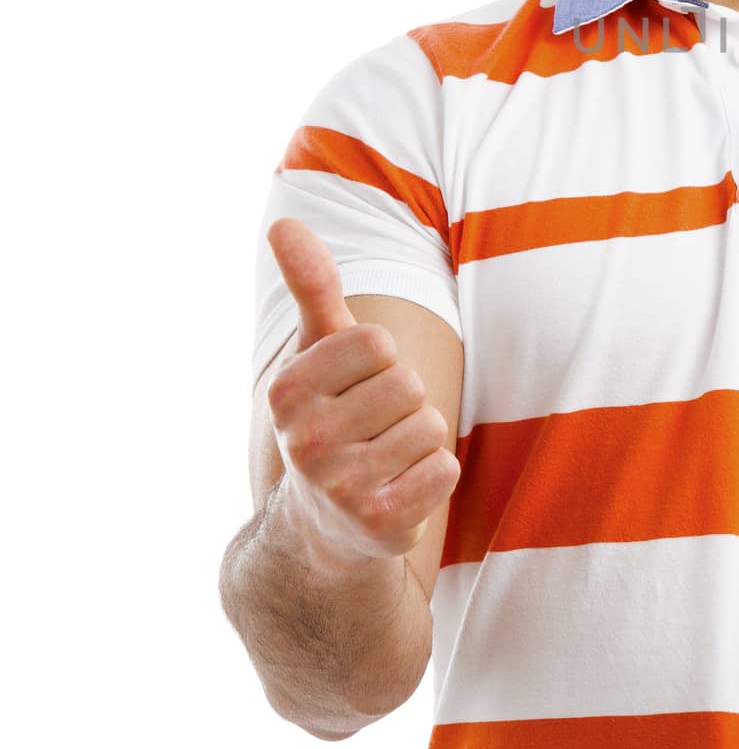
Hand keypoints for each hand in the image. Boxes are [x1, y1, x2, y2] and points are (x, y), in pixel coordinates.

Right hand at [263, 217, 459, 566]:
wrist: (323, 527)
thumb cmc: (333, 416)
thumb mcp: (318, 352)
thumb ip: (311, 286)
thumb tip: (283, 221)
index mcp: (287, 391)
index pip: (377, 342)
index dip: (379, 363)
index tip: (353, 389)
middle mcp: (304, 441)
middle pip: (409, 385)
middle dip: (403, 404)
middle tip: (371, 432)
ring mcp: (338, 487)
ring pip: (431, 426)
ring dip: (419, 442)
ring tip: (383, 461)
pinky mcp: (378, 524)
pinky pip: (446, 470)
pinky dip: (434, 478)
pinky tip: (398, 492)